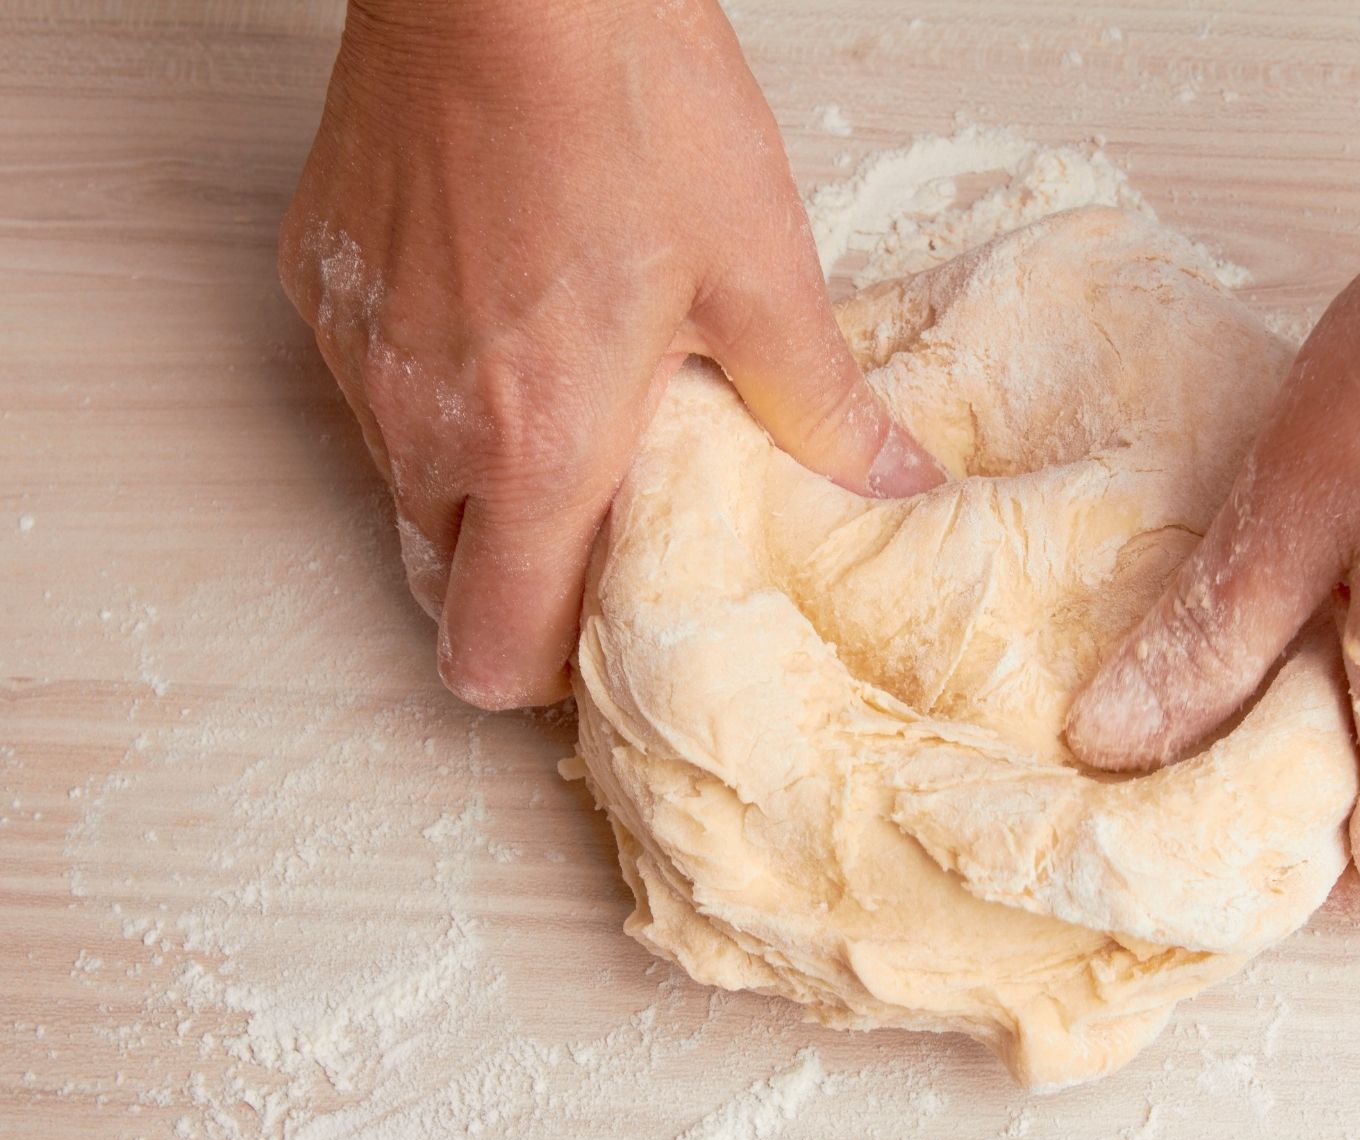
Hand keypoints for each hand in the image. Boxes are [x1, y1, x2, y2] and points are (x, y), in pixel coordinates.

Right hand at [278, 0, 941, 708]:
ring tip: (559, 403)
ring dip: (474, 487)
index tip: (606, 624)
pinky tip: (497, 318)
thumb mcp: (762, 272)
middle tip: (597, 516)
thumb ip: (822, 408)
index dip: (545, 670)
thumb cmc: (633, 106)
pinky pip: (367, 392)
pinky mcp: (318, 285)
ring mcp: (358, 356)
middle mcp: (425, 426)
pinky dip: (429, 392)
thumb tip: (898, 485)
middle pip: (442, 587)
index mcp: (539, 448)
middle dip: (513, 582)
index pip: (493, 651)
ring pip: (403, 491)